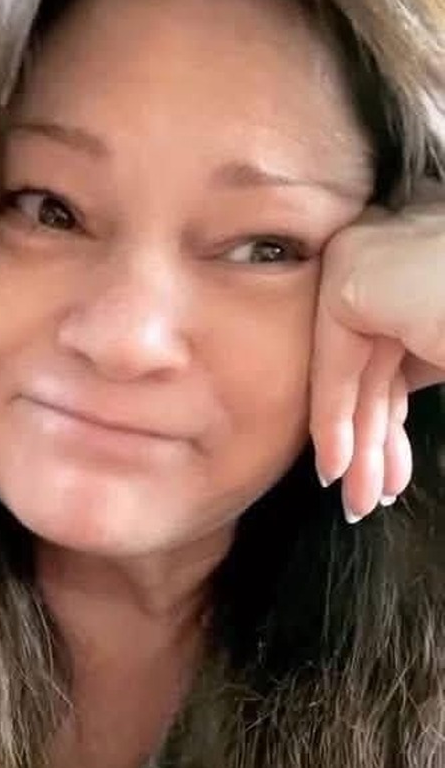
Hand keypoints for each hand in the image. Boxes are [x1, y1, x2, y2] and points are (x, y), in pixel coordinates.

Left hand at [310, 179, 444, 522]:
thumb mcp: (444, 355)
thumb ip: (425, 367)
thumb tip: (390, 439)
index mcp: (422, 277)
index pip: (395, 361)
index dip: (388, 427)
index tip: (387, 481)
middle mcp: (390, 265)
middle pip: (374, 373)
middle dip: (372, 445)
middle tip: (363, 500)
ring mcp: (366, 266)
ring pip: (353, 375)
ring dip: (355, 445)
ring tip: (357, 501)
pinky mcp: (349, 281)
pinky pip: (336, 364)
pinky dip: (333, 418)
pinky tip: (338, 466)